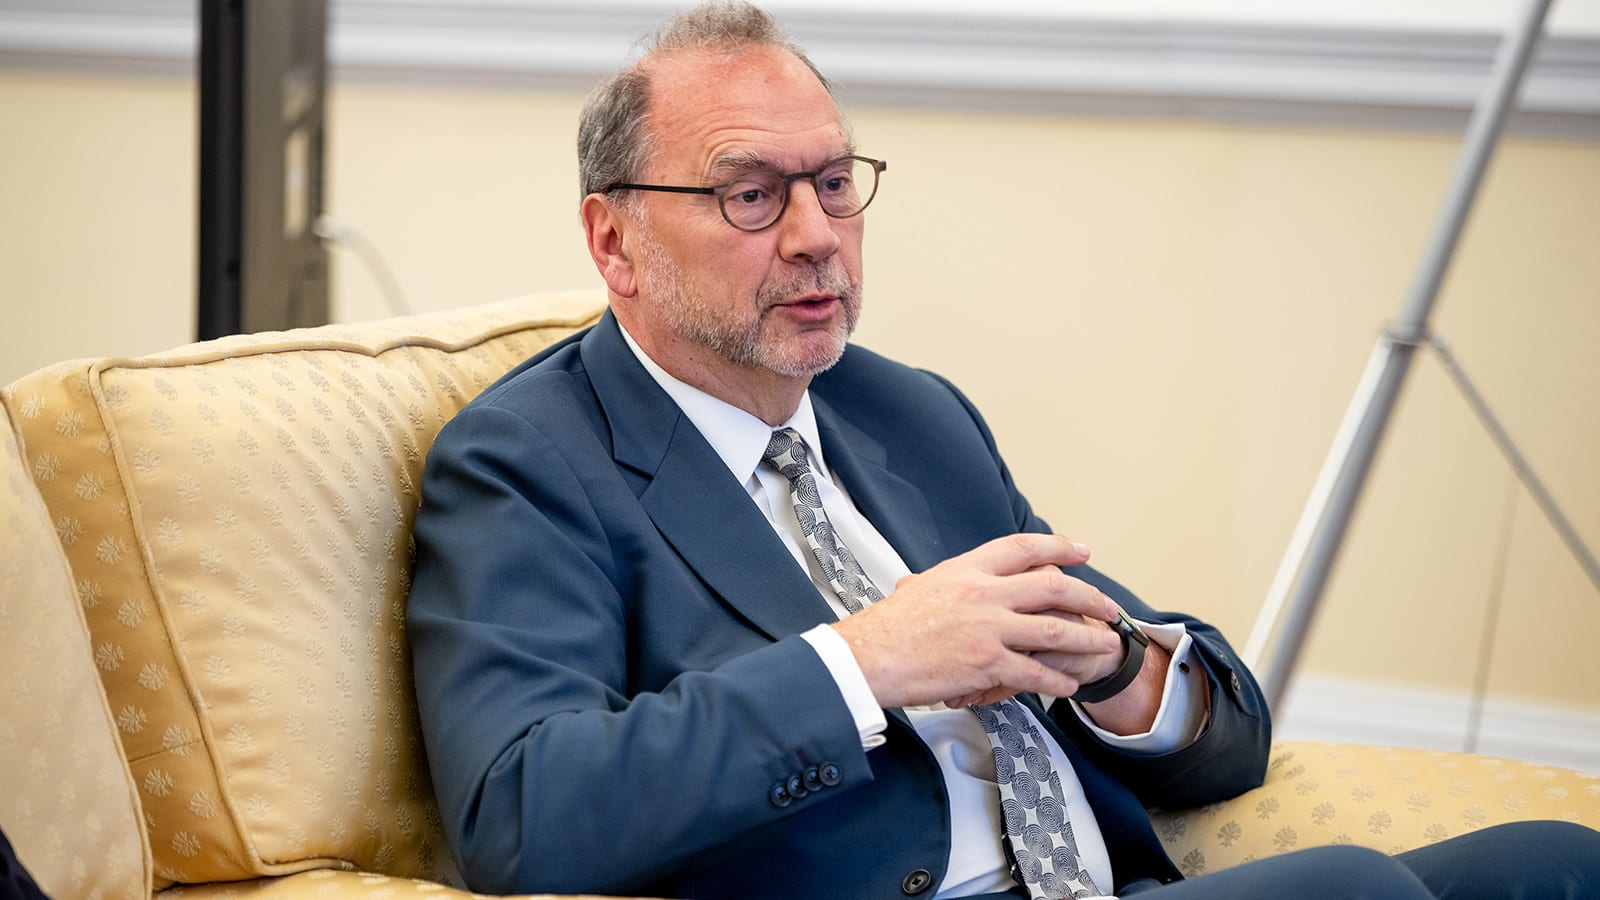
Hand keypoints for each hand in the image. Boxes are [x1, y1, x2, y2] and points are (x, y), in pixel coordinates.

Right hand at [829, 533, 1123, 708]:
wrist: (870, 656)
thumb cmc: (887, 626)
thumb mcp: (919, 587)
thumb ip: (945, 582)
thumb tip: (941, 581)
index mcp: (967, 569)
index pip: (1022, 548)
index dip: (1058, 547)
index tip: (1081, 552)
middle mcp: (983, 592)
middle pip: (1052, 586)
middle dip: (1088, 596)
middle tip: (1107, 605)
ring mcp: (988, 627)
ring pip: (1054, 629)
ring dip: (1086, 639)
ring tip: (1105, 647)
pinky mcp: (986, 663)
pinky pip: (1034, 671)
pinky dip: (1057, 680)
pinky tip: (1068, 686)